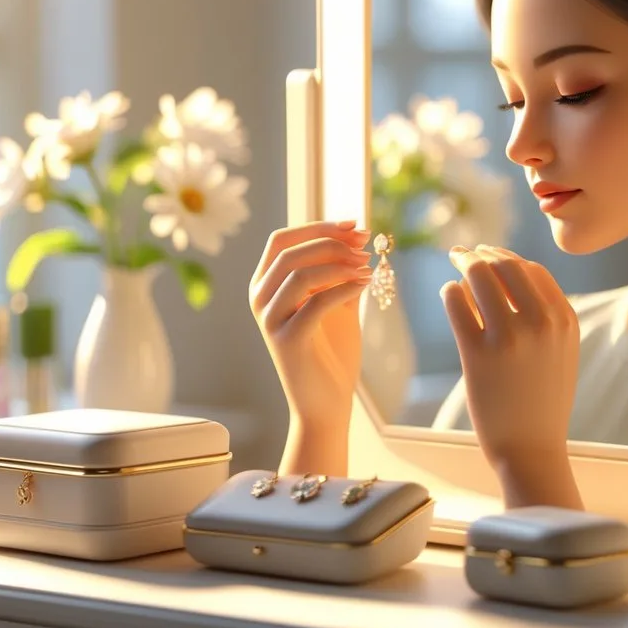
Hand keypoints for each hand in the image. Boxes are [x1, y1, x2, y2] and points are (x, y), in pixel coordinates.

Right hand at [249, 220, 372, 427]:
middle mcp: (259, 299)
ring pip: (300, 273)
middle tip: (365, 245)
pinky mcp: (287, 340)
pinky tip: (366, 284)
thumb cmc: (331, 352)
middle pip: (290, 251)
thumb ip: (339, 270)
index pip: (282, 240)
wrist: (327, 402)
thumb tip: (356, 235)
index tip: (355, 225)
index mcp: (265, 285)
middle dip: (331, 242)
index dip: (318, 227)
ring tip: (368, 267)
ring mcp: (270, 320)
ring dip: (339, 264)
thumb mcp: (337, 302)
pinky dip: (344, 287)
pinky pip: (315, 302)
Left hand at [442, 244, 581, 506]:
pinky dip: (450, 292)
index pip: (532, 269)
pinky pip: (456, 301)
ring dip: (463, 268)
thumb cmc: (542, 402)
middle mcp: (541, 323)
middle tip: (462, 254)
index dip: (506, 258)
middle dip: (480, 254)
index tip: (488, 256)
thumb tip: (509, 273)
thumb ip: (546, 315)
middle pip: (504, 264)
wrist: (532, 450)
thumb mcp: (561, 353)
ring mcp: (509, 337)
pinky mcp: (477, 353)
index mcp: (564, 320)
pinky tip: (450, 297)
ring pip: (478, 275)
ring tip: (455, 274)